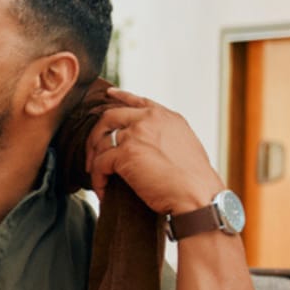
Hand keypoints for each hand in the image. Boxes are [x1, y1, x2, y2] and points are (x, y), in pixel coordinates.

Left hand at [84, 89, 222, 216]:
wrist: (197, 195)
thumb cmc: (194, 181)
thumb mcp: (186, 146)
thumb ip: (165, 136)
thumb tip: (149, 146)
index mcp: (166, 117)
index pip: (138, 100)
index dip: (120, 96)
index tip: (108, 94)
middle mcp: (149, 119)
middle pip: (110, 116)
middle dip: (96, 134)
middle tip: (92, 153)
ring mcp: (136, 134)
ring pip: (101, 141)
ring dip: (94, 161)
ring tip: (98, 177)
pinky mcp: (125, 154)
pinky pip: (99, 164)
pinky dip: (97, 179)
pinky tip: (102, 191)